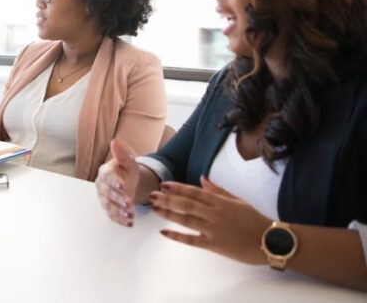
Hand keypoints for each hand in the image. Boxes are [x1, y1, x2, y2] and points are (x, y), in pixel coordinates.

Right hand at [95, 138, 139, 226]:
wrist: (128, 182)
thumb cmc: (127, 171)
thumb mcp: (129, 162)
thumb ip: (122, 154)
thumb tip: (115, 141)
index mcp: (105, 172)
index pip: (107, 177)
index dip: (114, 181)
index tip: (122, 185)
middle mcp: (101, 186)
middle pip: (108, 193)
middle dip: (118, 199)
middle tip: (129, 204)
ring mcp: (103, 198)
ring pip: (109, 206)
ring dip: (119, 212)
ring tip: (130, 215)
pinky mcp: (108, 208)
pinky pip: (112, 215)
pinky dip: (120, 220)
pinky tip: (129, 222)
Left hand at [150, 175, 270, 264]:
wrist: (271, 241)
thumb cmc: (254, 219)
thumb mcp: (237, 200)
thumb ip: (218, 191)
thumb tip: (201, 179)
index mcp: (220, 202)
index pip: (194, 192)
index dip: (178, 188)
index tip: (164, 185)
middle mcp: (214, 214)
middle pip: (186, 204)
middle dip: (168, 199)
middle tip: (152, 194)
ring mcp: (213, 229)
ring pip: (186, 220)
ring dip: (168, 214)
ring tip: (154, 208)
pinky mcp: (214, 245)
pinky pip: (192, 240)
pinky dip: (177, 236)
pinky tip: (164, 232)